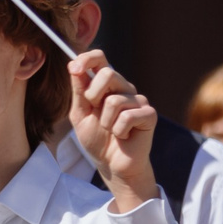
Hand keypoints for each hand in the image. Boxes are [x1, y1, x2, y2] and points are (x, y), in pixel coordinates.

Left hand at [68, 48, 158, 207]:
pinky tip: (123, 136)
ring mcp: (138, 100)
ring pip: (115, 100)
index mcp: (107, 85)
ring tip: (111, 130)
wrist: (112, 164)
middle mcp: (124, 88)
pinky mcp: (149, 115)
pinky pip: (127, 116)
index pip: (100, 59)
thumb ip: (78, 92)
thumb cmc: (97, 139)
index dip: (86, 59)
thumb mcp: (80, 114)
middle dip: (93, 96)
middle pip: (108, 74)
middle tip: (95, 112)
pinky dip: (119, 130)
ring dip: (105, 121)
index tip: (73, 69)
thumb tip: (73, 66)